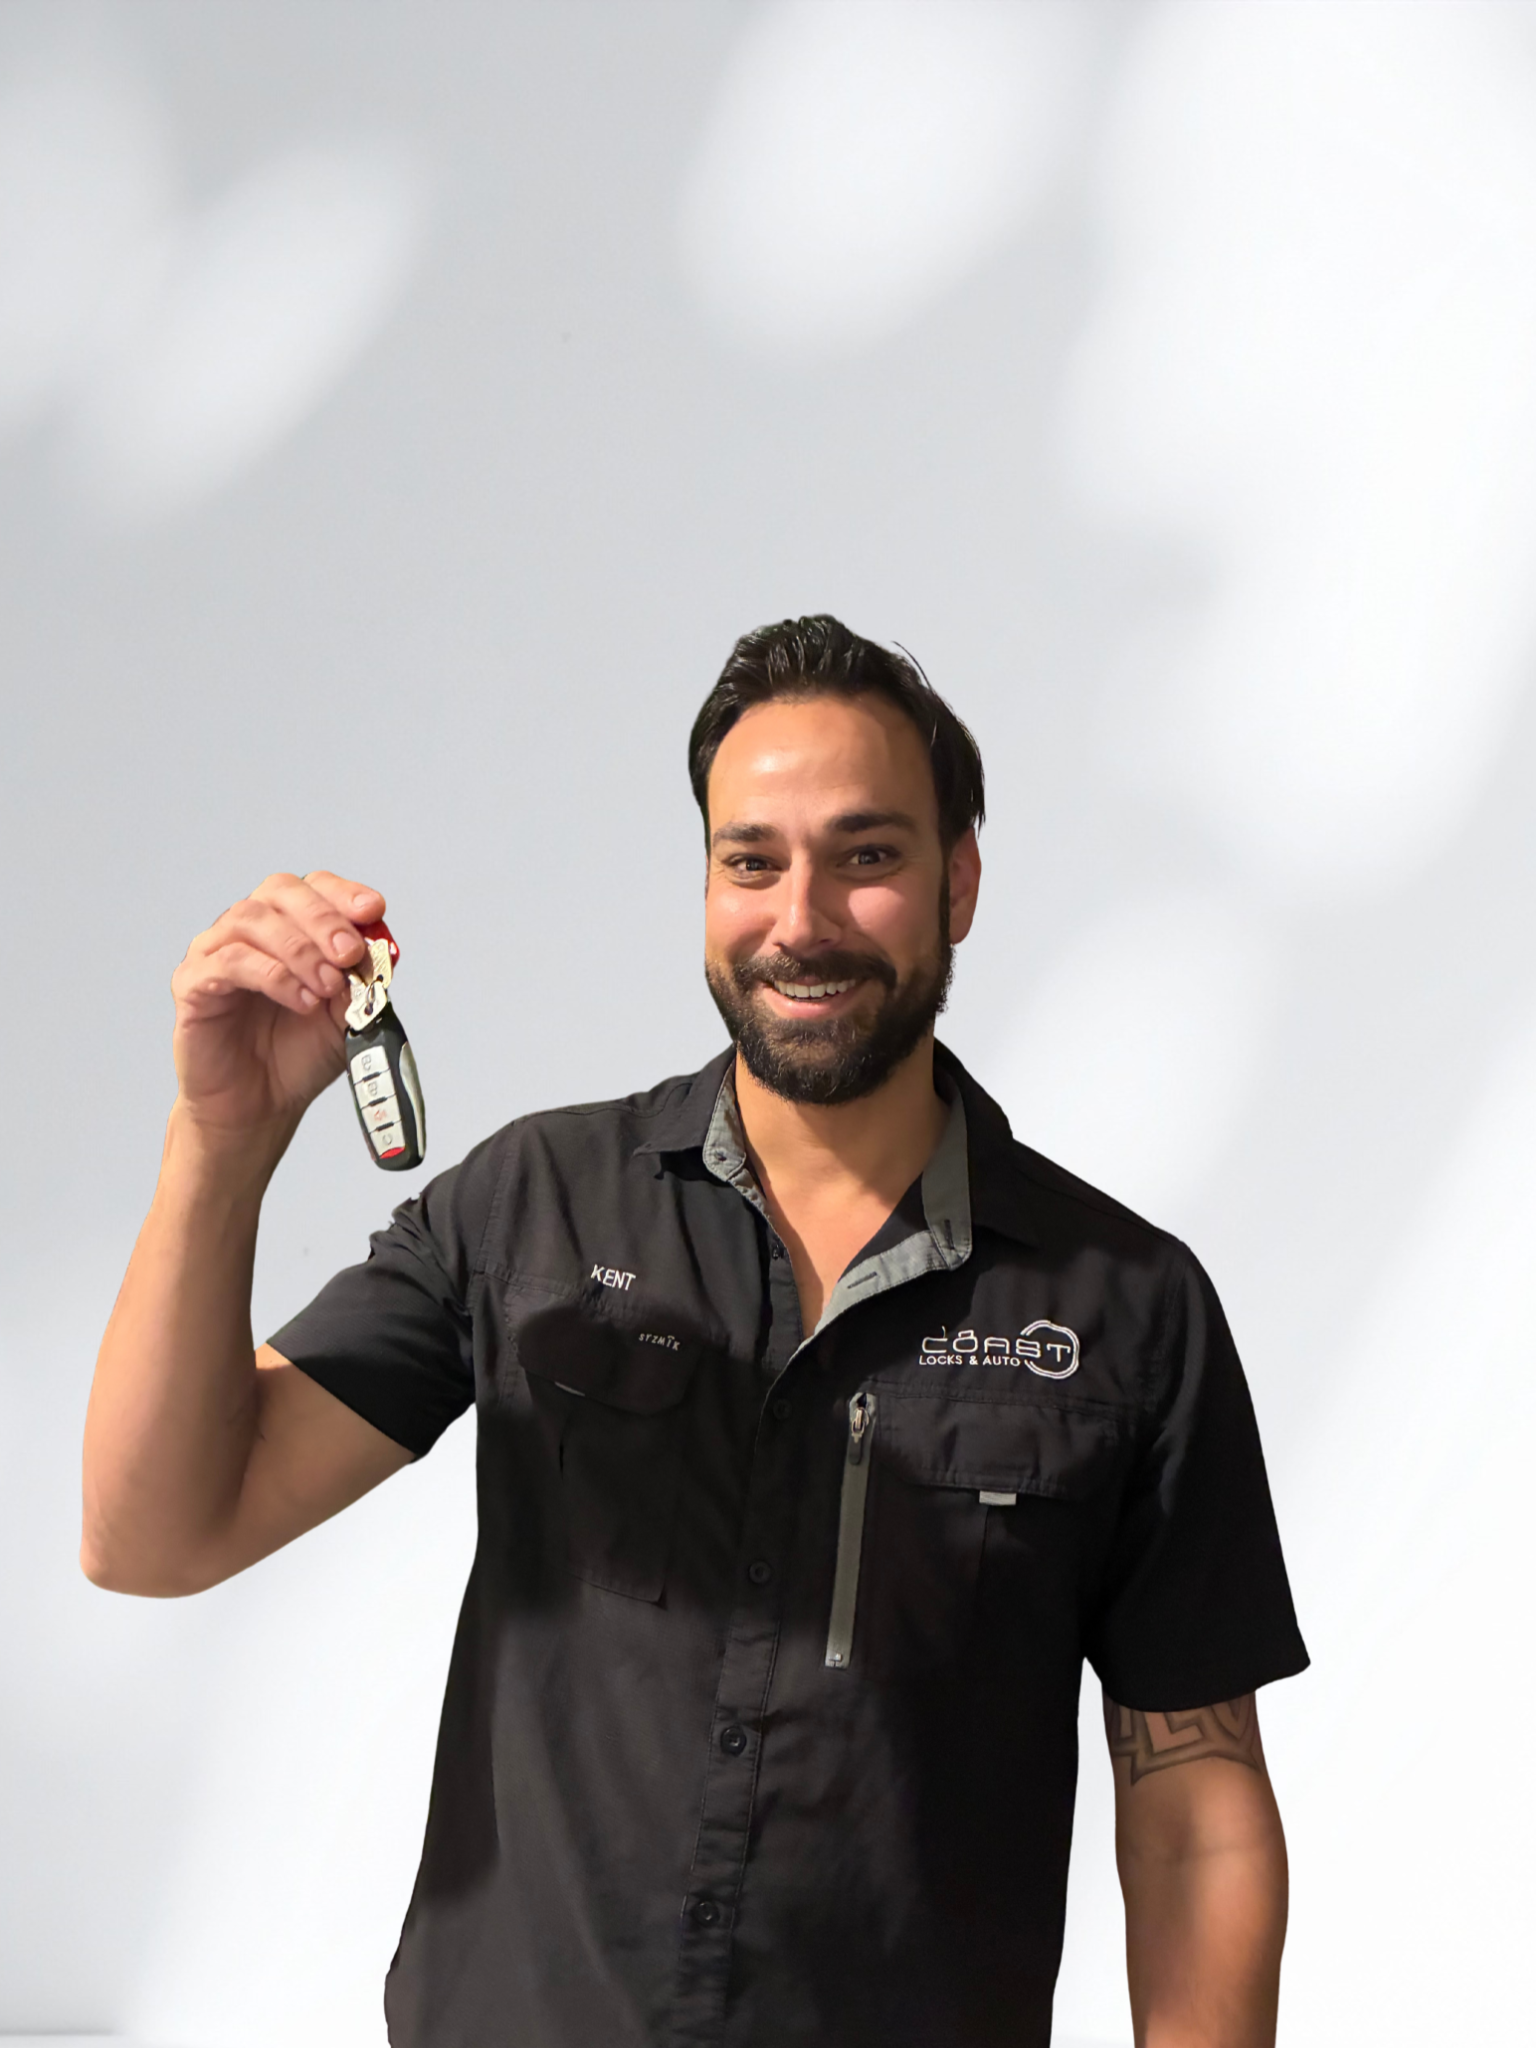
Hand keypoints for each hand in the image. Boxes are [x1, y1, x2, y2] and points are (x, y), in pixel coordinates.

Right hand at [170, 871, 384, 1142]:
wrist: (262, 1106)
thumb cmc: (298, 1055)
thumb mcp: (348, 1015)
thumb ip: (362, 979)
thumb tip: (377, 947)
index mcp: (288, 928)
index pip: (311, 887)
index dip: (342, 893)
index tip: (372, 909)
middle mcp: (249, 931)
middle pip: (279, 891)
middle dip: (322, 918)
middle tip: (348, 953)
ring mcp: (215, 952)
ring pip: (251, 919)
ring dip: (298, 950)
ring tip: (326, 986)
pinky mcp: (193, 984)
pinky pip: (227, 961)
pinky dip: (272, 975)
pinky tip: (300, 1000)